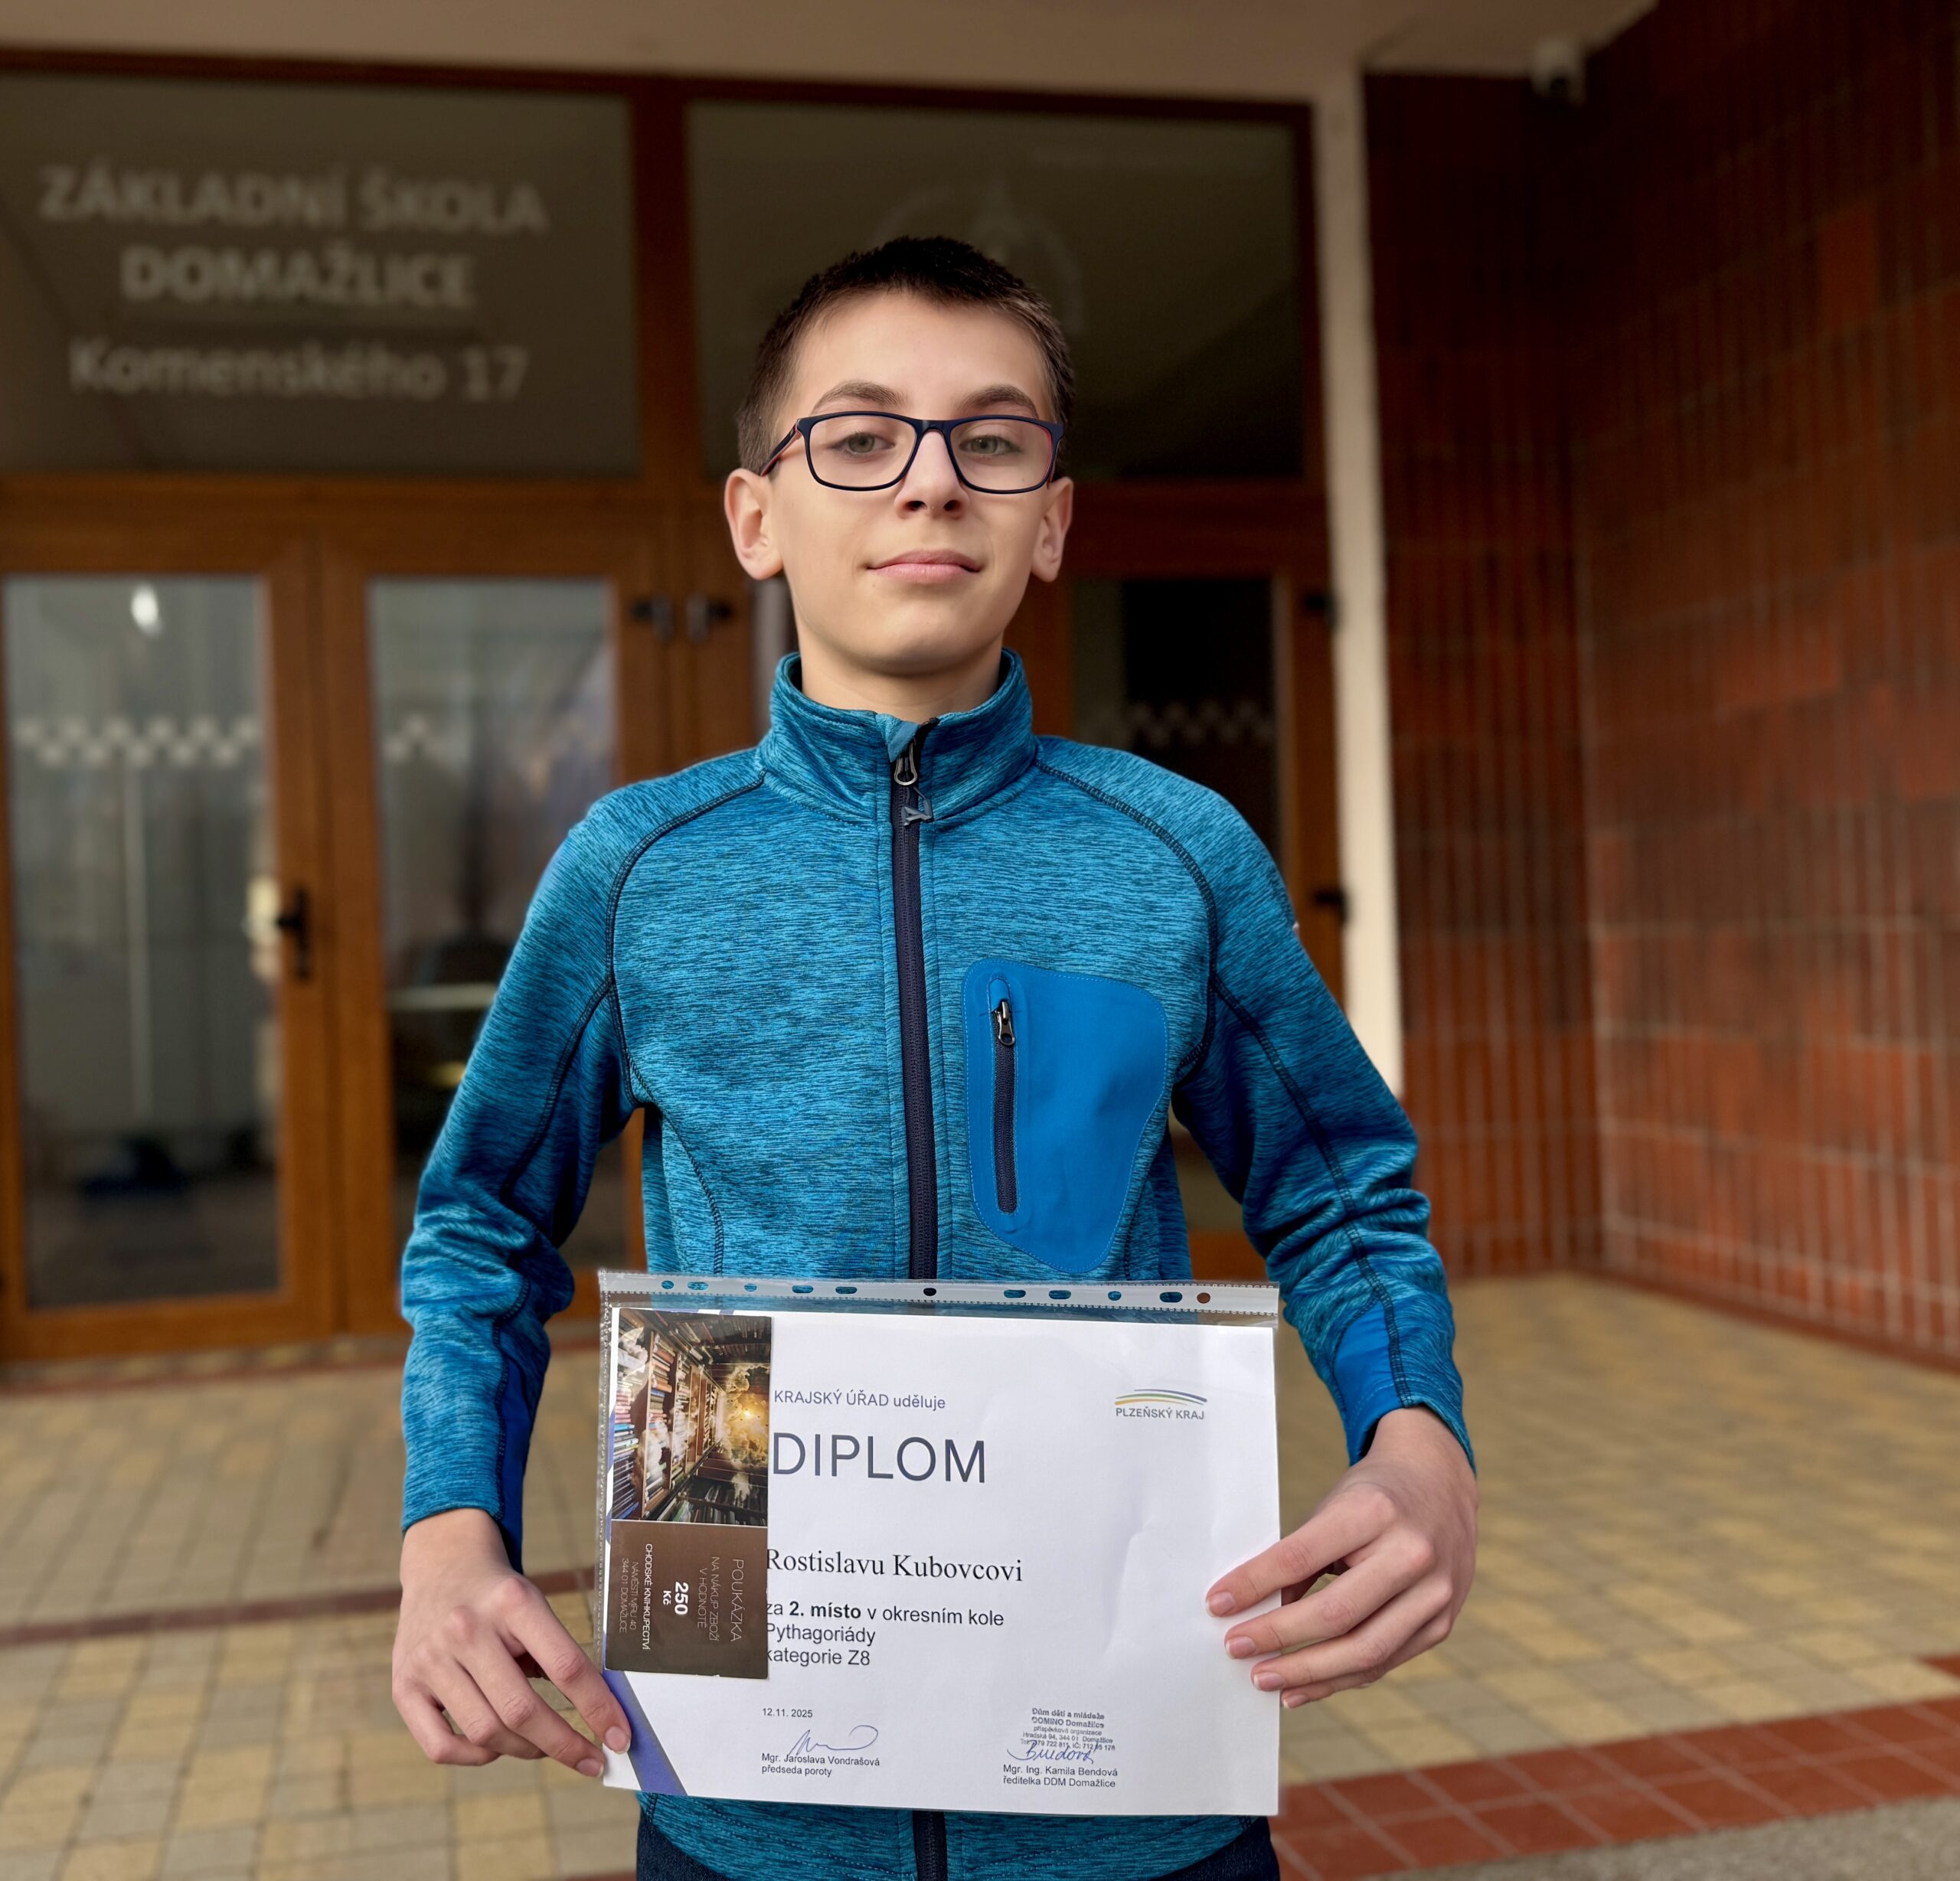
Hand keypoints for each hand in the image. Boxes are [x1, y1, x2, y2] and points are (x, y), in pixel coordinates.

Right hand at [392, 1507, 630, 1773]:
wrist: (442, 1565)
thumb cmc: (499, 1596)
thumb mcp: (535, 1606)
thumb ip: (560, 1655)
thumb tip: (600, 1717)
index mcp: (512, 1602)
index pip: (566, 1666)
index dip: (598, 1708)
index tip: (619, 1736)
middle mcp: (466, 1628)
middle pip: (522, 1710)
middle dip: (565, 1744)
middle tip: (591, 1760)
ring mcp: (430, 1659)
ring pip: (486, 1733)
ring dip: (526, 1750)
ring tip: (545, 1745)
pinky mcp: (403, 1686)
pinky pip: (442, 1747)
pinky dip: (477, 1757)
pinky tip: (497, 1745)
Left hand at [1204, 1407, 1475, 1706]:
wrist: (1440, 1483)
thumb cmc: (1373, 1497)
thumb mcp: (1333, 1508)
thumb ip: (1300, 1559)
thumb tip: (1258, 1613)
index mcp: (1374, 1512)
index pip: (1302, 1556)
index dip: (1256, 1583)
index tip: (1218, 1604)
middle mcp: (1412, 1554)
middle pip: (1337, 1614)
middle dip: (1279, 1638)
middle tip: (1236, 1649)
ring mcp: (1435, 1593)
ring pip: (1364, 1651)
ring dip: (1307, 1673)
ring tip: (1264, 1679)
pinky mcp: (1442, 1623)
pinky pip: (1384, 1662)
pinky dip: (1339, 1680)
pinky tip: (1302, 1688)